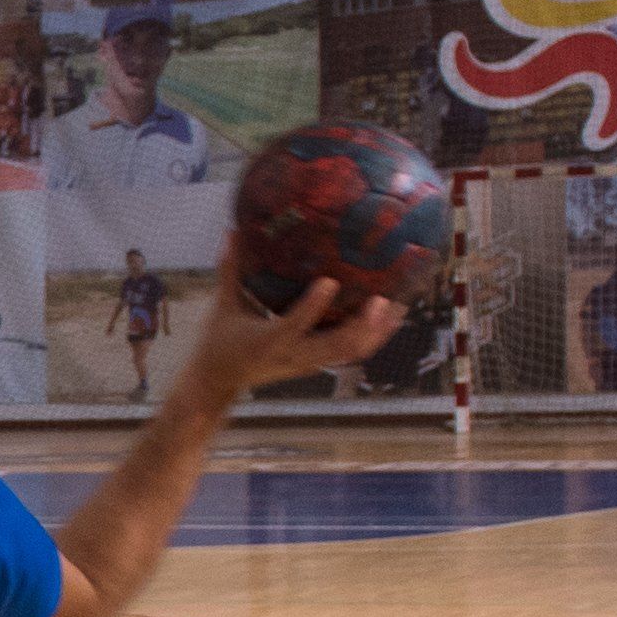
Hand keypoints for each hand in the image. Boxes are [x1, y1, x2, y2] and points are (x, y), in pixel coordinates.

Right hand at [182, 247, 406, 401]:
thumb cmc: (218, 342)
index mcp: (267, 340)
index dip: (313, 305)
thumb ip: (229, 271)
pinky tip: (389, 317)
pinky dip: (372, 336)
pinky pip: (350, 353)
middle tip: (382, 299)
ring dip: (376, 332)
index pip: (294, 324)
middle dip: (362, 326)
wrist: (217, 383)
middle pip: (336, 345)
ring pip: (350, 352)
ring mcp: (307, 363)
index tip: (331, 281)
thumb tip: (231, 232)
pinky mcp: (316, 364)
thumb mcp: (222, 307)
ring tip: (399, 305)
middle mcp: (292, 355)